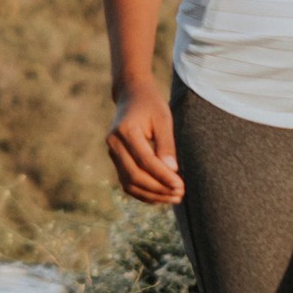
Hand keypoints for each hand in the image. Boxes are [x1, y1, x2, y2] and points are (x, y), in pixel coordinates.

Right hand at [107, 82, 184, 205]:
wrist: (131, 95)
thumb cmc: (150, 104)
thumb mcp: (163, 119)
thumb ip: (166, 145)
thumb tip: (172, 172)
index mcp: (125, 130)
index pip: (145, 161)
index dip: (163, 176)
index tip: (180, 185)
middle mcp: (114, 143)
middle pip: (135, 175)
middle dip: (159, 189)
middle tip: (180, 194)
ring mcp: (112, 152)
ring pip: (129, 183)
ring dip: (152, 194)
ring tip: (174, 197)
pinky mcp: (115, 159)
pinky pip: (127, 182)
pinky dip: (144, 192)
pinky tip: (161, 195)